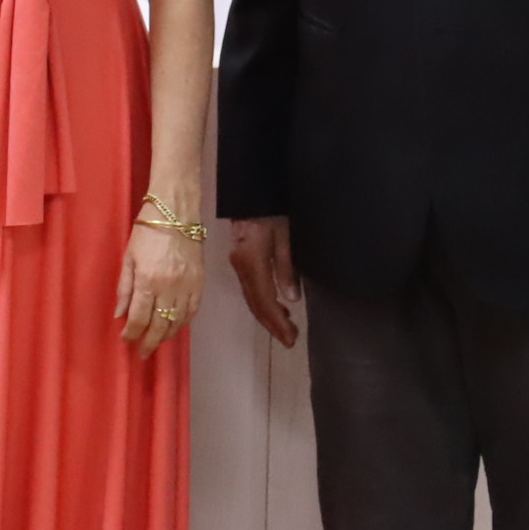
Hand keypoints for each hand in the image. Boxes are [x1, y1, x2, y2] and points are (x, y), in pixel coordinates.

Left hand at [115, 217, 204, 355]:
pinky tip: (176, 328)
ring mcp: (187, 286)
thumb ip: (124, 288)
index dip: (132, 333)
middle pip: (159, 325)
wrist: (176, 214)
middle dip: (150, 342)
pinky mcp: (200, 283)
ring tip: (157, 342)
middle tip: (142, 352)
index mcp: (148, 281)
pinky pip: (193, 311)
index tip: (126, 340)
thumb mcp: (128, 258)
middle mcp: (169, 288)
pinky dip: (184, 323)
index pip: (139, 318)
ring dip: (166, 335)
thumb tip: (119, 314)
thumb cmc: (146, 232)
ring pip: (178, 322)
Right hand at [227, 215, 299, 348]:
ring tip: (286, 326)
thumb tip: (291, 299)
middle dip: (272, 324)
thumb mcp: (285, 236)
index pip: (264, 301)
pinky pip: (250, 288)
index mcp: (252, 263)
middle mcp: (241, 267)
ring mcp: (237, 264)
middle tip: (290, 339)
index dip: (277, 322)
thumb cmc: (271, 210)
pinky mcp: (239, 259)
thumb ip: (287, 267)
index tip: (291, 339)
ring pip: (251, 297)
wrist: (249, 190)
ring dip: (267, 314)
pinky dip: (263, 301)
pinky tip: (276, 304)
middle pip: (255, 303)